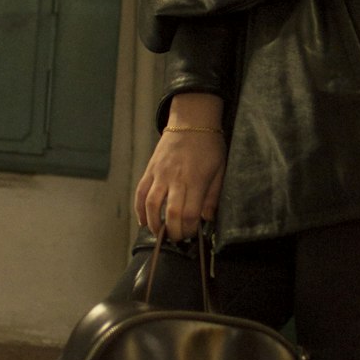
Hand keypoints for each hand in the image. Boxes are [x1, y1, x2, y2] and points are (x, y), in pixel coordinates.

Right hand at [134, 95, 226, 240]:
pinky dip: (139, 210)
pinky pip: (140, 193)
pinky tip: (144, 221)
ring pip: (151, 205)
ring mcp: (160, 174)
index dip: (190, 229)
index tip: (193, 233)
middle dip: (173, 232)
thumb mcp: (220, 169)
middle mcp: (176, 179)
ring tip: (160, 233)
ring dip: (154, 224)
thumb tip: (207, 218)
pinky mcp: (150, 170)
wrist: (191, 121)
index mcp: (195, 180)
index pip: (189, 214)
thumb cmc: (209, 146)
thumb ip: (213, 196)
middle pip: (170, 214)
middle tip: (177, 239)